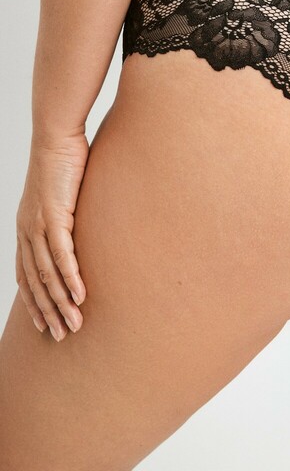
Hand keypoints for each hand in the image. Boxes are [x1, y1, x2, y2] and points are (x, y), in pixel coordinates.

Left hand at [16, 131, 89, 340]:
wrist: (56, 136)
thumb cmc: (62, 162)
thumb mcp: (62, 195)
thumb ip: (67, 215)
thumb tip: (82, 227)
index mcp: (26, 228)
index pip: (25, 274)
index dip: (34, 302)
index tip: (45, 323)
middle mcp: (27, 231)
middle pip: (34, 282)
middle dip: (47, 312)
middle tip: (62, 336)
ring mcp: (38, 225)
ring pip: (47, 274)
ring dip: (61, 303)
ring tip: (74, 324)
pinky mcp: (54, 216)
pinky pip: (62, 255)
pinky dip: (70, 278)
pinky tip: (79, 296)